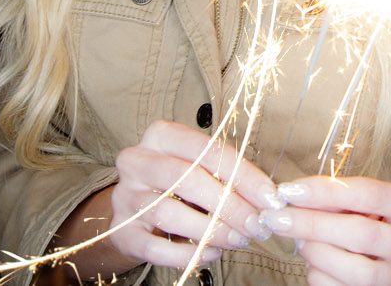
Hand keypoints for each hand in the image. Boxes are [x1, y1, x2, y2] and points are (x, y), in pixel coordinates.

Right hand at [104, 120, 282, 268]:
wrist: (134, 213)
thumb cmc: (177, 187)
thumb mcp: (200, 171)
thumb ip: (228, 177)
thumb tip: (266, 199)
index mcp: (161, 135)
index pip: (208, 150)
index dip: (244, 174)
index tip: (270, 197)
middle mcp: (137, 160)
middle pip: (186, 178)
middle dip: (229, 204)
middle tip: (256, 224)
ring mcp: (124, 196)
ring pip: (169, 213)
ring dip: (211, 230)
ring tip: (238, 240)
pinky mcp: (120, 231)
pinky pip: (155, 247)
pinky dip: (187, 254)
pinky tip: (210, 254)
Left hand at [262, 175, 390, 285]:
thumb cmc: (385, 226)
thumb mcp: (376, 206)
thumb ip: (344, 199)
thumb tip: (298, 198)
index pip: (373, 194)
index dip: (328, 191)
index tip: (292, 189)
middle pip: (363, 233)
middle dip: (312, 223)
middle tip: (277, 217)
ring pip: (357, 271)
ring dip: (317, 253)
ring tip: (299, 240)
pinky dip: (320, 275)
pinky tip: (313, 263)